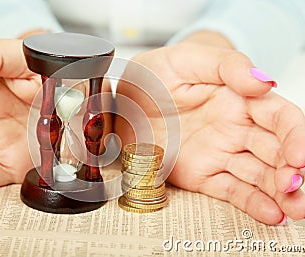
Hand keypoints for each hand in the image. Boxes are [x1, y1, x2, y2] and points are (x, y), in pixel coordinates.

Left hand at [115, 42, 304, 224]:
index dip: (296, 136)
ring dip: (281, 194)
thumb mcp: (184, 60)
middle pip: (277, 152)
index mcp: (239, 99)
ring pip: (260, 176)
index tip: (299, 155)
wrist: (122, 103)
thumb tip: (264, 81)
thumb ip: (226, 65)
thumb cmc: (153, 76)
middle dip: (293, 171)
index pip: (280, 117)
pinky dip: (253, 204)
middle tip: (297, 188)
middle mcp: (235, 129)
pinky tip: (272, 214)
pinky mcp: (202, 175)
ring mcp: (220, 153)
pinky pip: (231, 191)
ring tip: (296, 209)